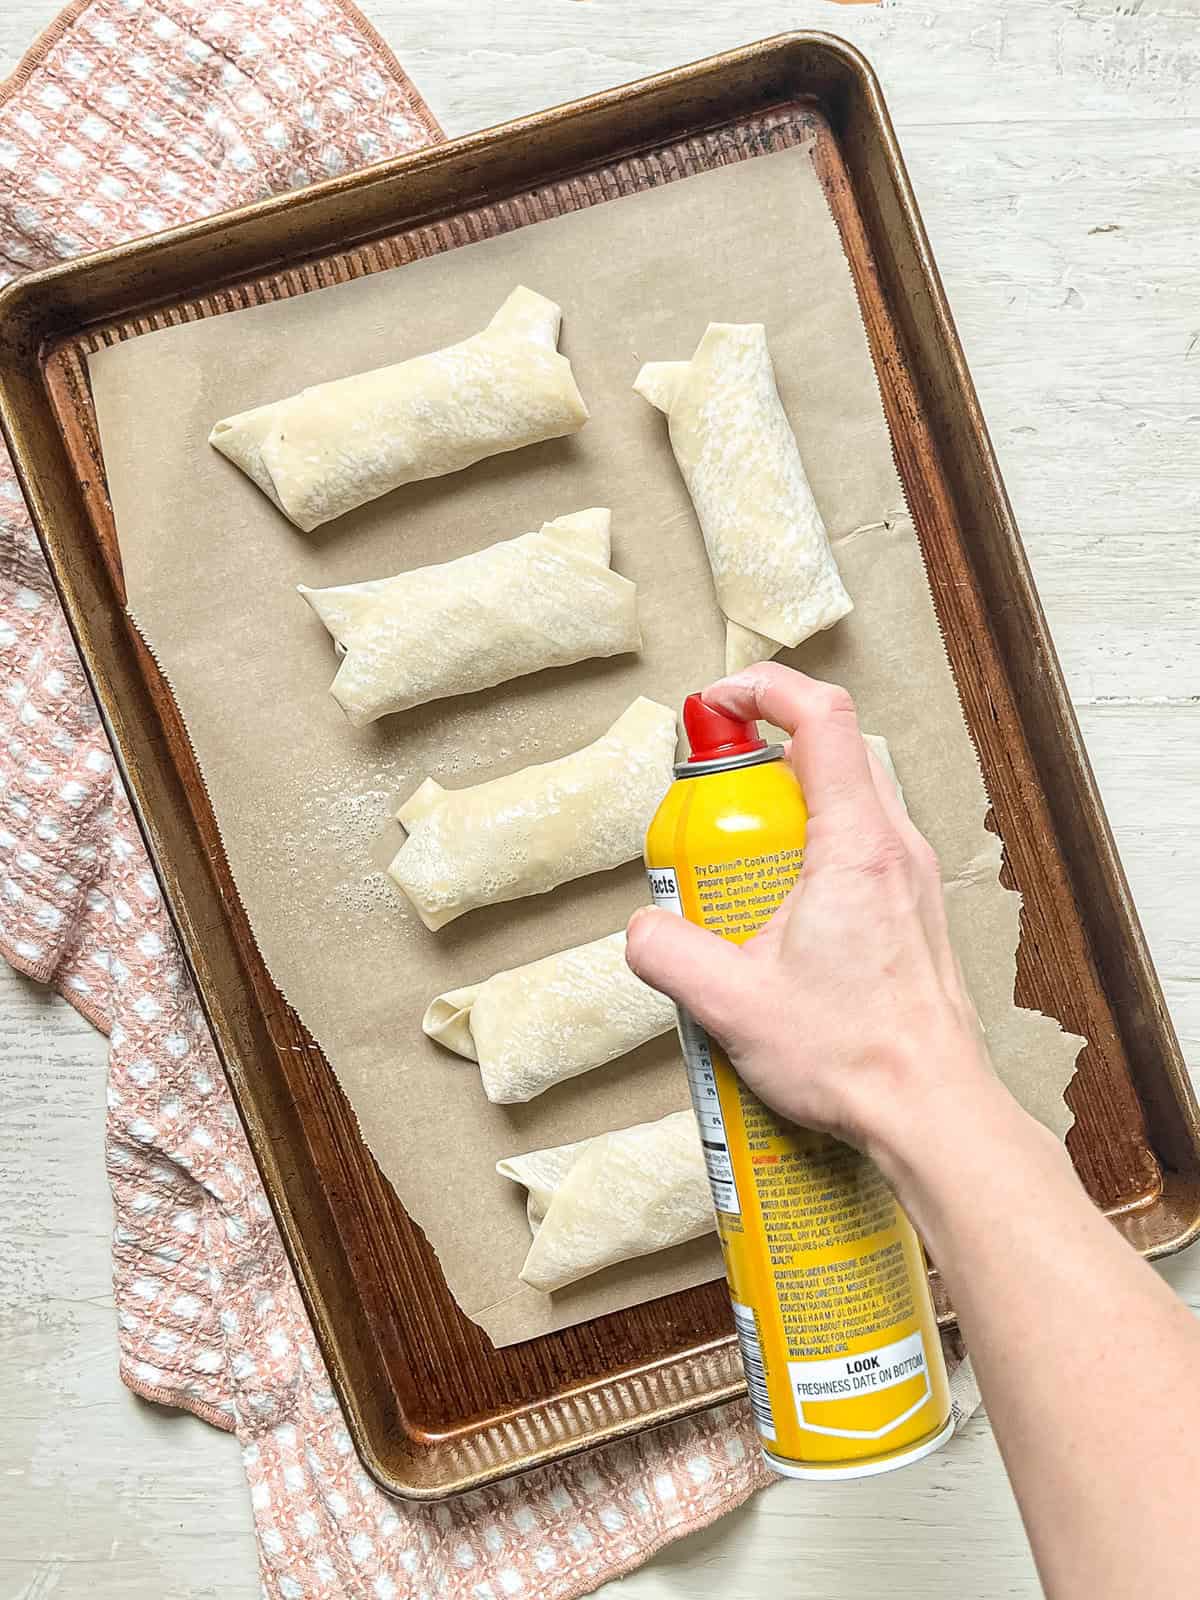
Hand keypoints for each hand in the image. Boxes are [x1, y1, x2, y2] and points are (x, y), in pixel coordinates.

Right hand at [626, 663, 999, 1189]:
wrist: (932, 1111)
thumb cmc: (856, 1057)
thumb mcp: (733, 1005)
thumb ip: (669, 954)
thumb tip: (643, 928)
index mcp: (856, 846)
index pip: (822, 717)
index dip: (765, 689)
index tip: (717, 704)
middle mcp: (895, 848)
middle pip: (832, 752)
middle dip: (763, 759)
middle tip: (711, 807)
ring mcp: (913, 878)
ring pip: (849, 800)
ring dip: (788, 810)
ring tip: (739, 872)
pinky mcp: (913, 911)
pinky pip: (861, 848)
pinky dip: (812, 853)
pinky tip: (779, 919)